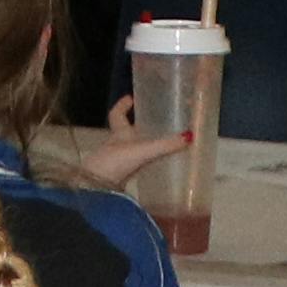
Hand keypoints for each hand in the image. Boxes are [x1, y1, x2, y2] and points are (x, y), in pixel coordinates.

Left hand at [70, 104, 193, 191]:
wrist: (96, 190)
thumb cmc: (114, 163)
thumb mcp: (143, 151)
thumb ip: (165, 145)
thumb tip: (190, 136)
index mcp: (118, 133)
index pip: (117, 114)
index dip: (122, 105)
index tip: (130, 97)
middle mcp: (115, 145)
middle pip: (123, 130)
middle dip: (135, 125)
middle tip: (151, 119)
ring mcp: (116, 161)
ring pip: (128, 147)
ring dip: (139, 143)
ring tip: (156, 141)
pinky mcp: (119, 176)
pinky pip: (132, 163)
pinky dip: (141, 160)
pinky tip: (151, 165)